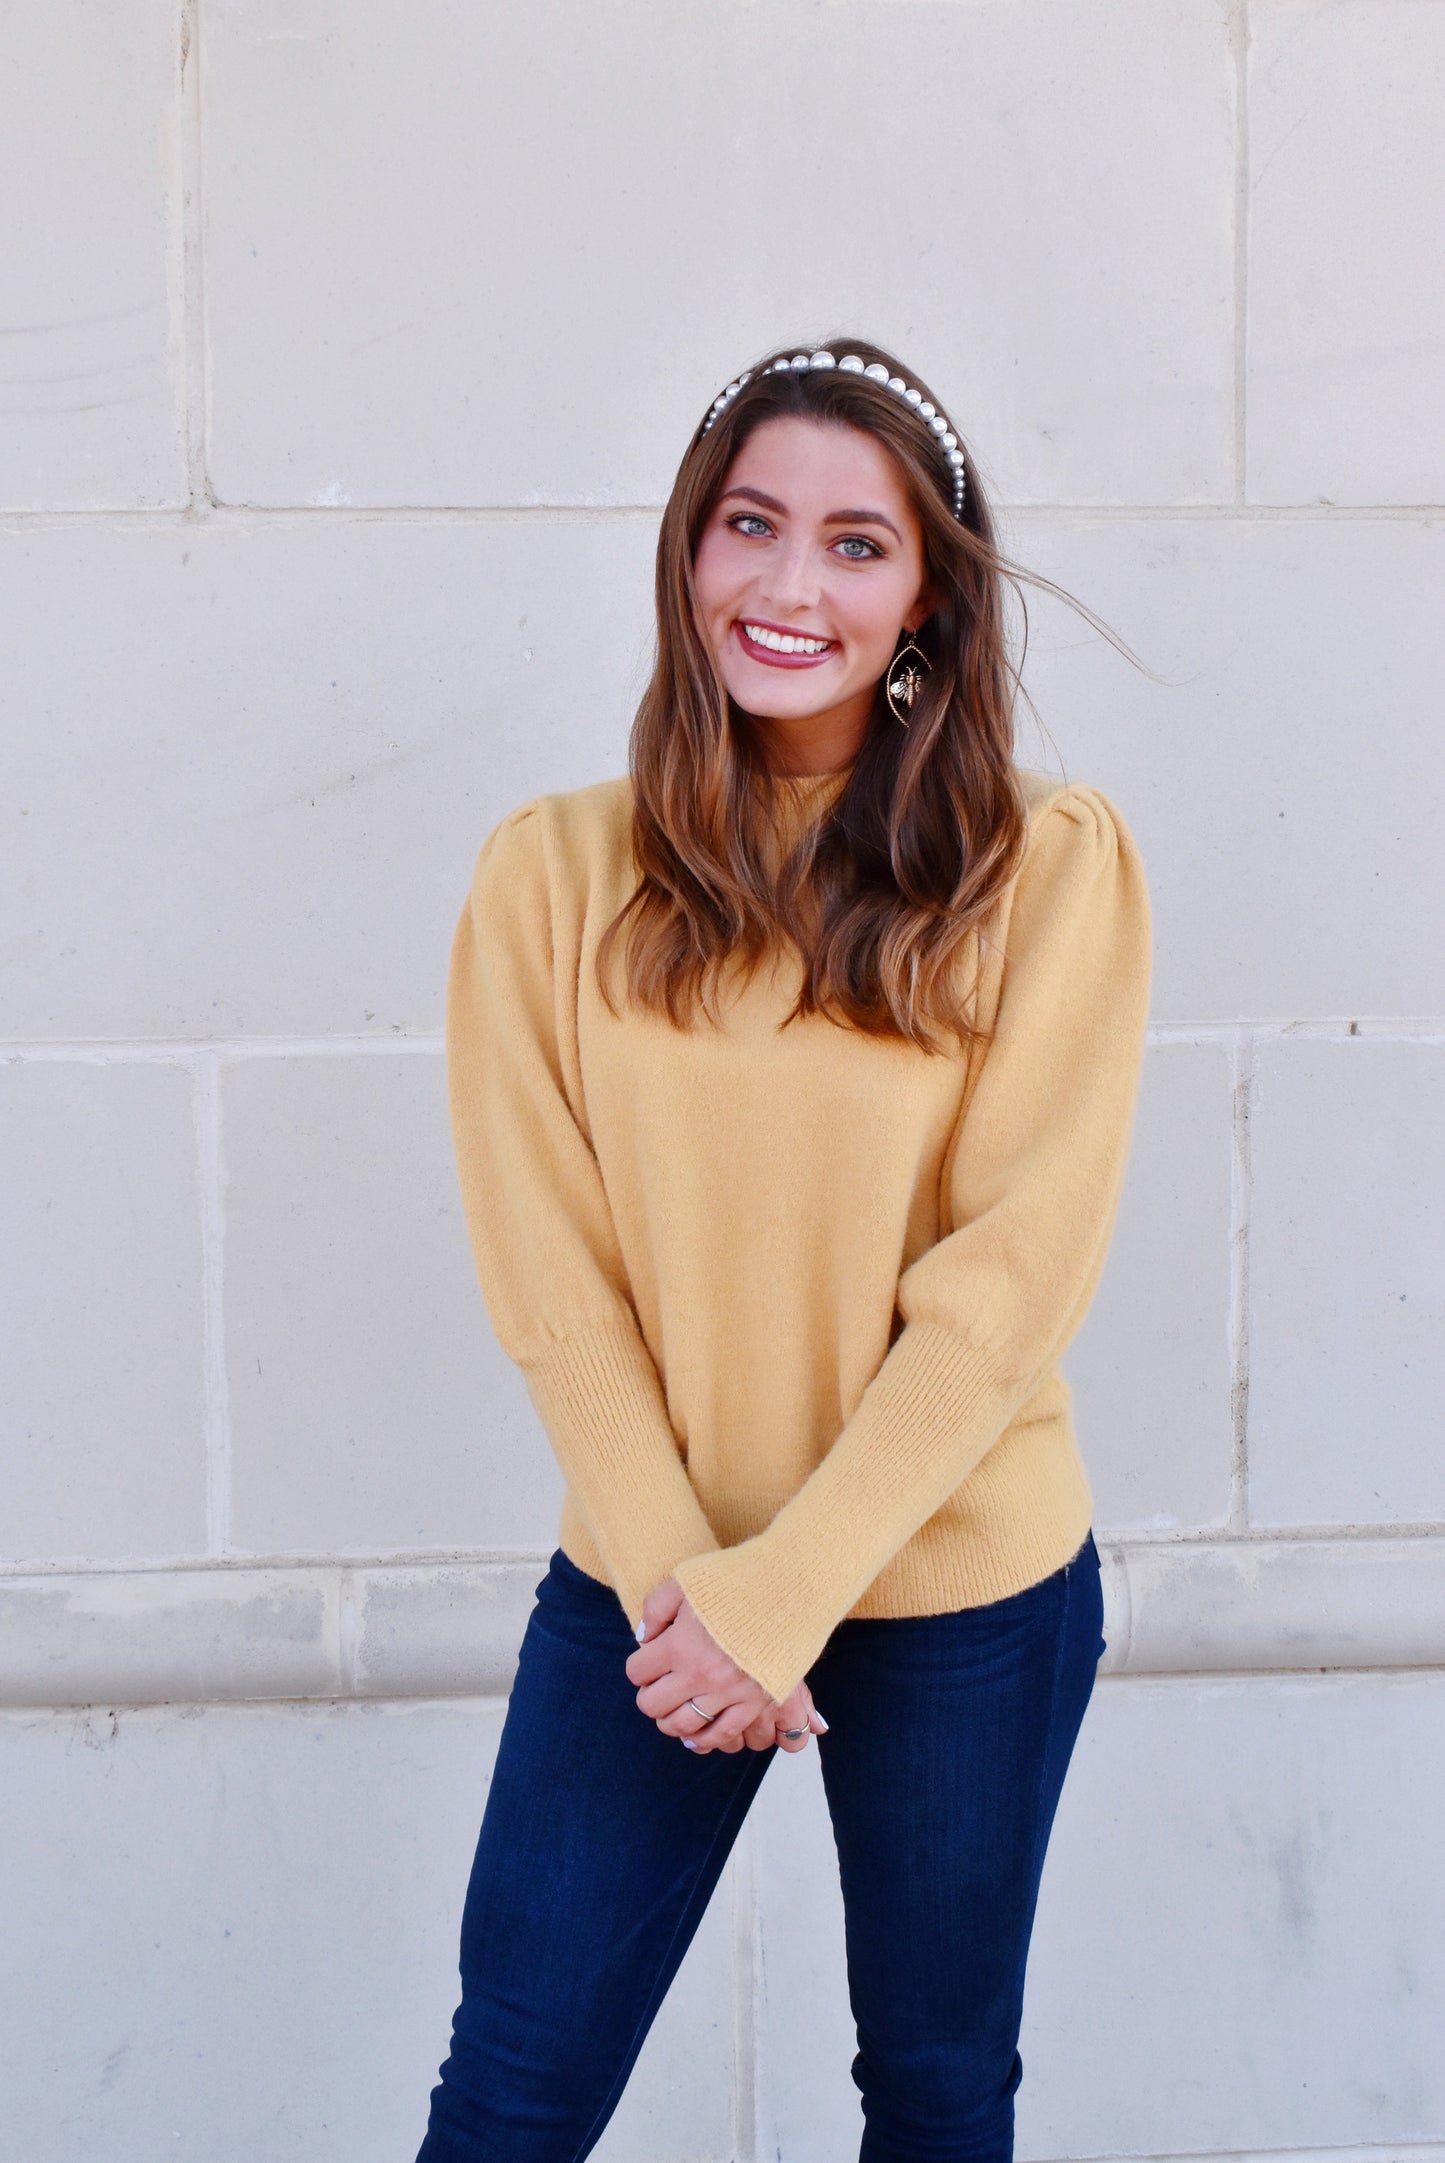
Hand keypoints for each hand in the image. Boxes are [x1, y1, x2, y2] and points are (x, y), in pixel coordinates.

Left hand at [624, 1577, 826, 1755]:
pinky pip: (722, 1734)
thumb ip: (655, 1608)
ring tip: (673, 1711)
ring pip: (683, 1726)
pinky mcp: (752, 1702)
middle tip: (657, 1688)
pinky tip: (697, 1734)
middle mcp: (698, 1674)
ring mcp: (726, 1692)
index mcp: (678, 1645)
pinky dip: (705, 1739)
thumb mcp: (684, 1581)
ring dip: (671, 1722)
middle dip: (650, 1697)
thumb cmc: (733, 1582)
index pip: (637, 1672)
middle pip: (654, 1705)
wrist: (784, 1589)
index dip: (639, 1666)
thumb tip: (643, 1638)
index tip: (648, 1661)